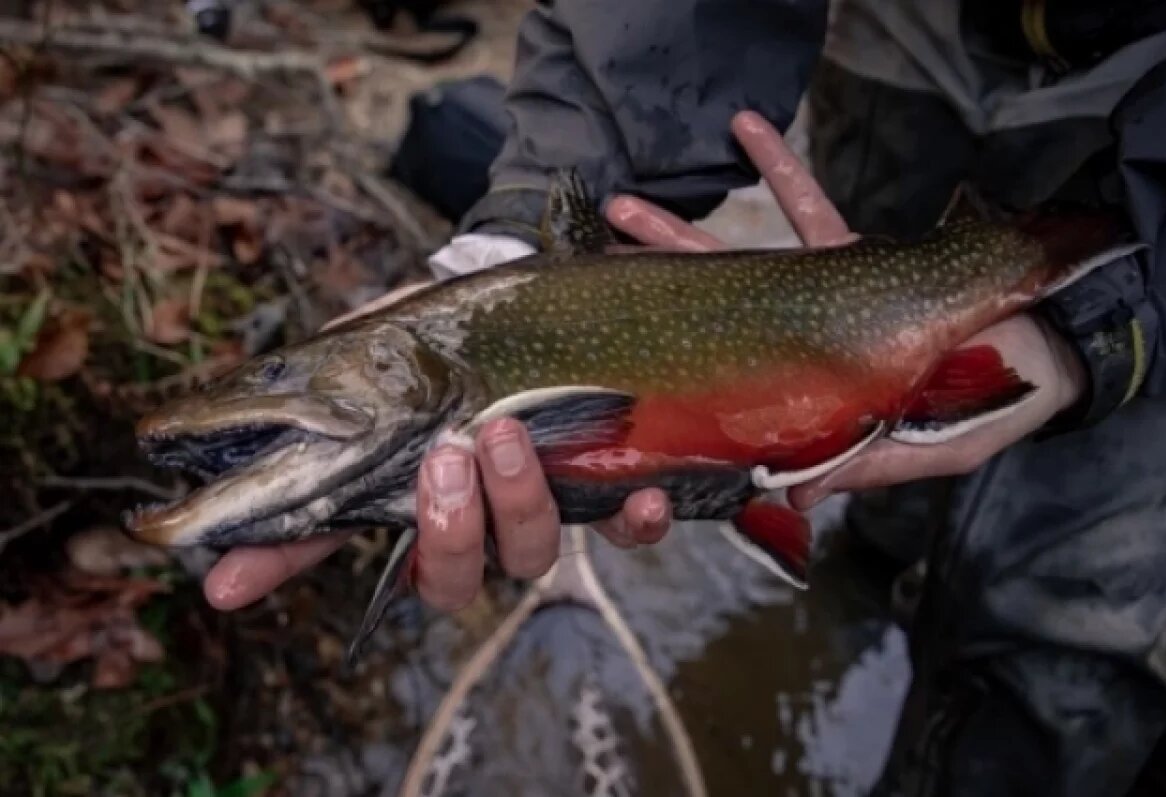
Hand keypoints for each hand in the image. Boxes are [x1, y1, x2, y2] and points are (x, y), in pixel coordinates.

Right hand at [201, 274, 671, 613]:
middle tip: (444, 457)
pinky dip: (633, 523)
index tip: (223, 583)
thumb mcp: (402, 329)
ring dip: (516, 507)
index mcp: (404, 486)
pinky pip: (622, 535)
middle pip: (447, 579)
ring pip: (526, 558)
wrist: (549, 296)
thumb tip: (298, 381)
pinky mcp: (606, 492)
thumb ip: (359, 359)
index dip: (275, 566)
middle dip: (445, 530)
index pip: (326, 540)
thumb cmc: (462, 323)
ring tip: (507, 436)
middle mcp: (471, 517)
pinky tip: (640, 495)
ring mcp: (537, 512)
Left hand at [602, 111, 1085, 515]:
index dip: (673, 392)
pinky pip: (807, 207)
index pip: (725, 398)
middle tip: (588, 282)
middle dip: (647, 307)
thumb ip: (859, 464)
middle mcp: (794, 351)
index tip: (617, 379)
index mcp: (804, 400)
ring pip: (734, 266)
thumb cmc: (981, 413)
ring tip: (623, 207)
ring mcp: (815, 302)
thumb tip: (792, 496)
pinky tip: (746, 128)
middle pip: (703, 325)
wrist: (1041, 356)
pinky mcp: (850, 257)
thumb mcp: (923, 453)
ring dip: (681, 236)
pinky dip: (778, 171)